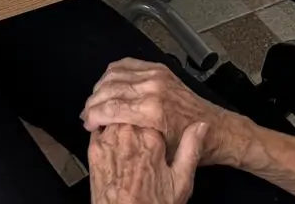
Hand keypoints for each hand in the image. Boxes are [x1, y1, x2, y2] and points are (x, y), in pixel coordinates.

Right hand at [83, 61, 228, 165]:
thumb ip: (133, 138)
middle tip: (86, 114)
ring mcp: (156, 75)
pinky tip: (107, 83)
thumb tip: (107, 130)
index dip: (93, 115)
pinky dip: (113, 72)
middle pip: (109, 88)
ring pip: (114, 73)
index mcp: (153, 110)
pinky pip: (128, 64)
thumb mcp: (162, 151)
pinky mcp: (159, 68)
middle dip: (93, 101)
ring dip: (100, 86)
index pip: (111, 107)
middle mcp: (152, 88)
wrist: (217, 129)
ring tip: (94, 100)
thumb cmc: (192, 145)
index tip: (87, 123)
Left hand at [88, 122, 205, 203]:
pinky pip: (98, 127)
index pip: (153, 112)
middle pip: (132, 111)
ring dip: (119, 121)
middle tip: (140, 136)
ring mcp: (109, 139)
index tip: (157, 127)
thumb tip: (201, 126)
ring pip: (114, 115)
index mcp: (152, 138)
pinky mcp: (93, 147)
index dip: (155, 119)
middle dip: (136, 119)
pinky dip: (104, 129)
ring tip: (127, 140)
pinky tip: (112, 143)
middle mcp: (128, 133)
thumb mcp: (181, 182)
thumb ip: (191, 149)